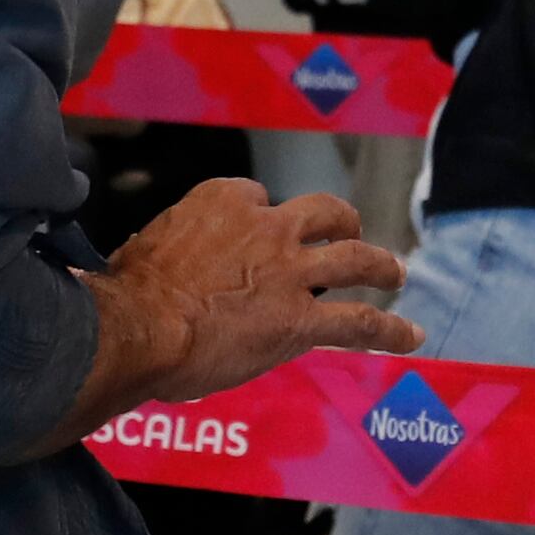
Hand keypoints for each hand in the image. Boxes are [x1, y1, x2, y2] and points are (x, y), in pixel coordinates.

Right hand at [49, 178, 418, 448]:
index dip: (259, 220)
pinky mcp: (301, 318)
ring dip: (380, 265)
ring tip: (394, 273)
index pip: (254, 198)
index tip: (254, 239)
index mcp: (222, 200)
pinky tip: (409, 337)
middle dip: (339, 222)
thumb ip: (164, 250)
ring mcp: (290, 271)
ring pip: (354, 259)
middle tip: (347, 233)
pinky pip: (358, 321)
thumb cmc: (124, 295)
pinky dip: (389, 330)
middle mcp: (266, 225)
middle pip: (320, 212)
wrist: (137, 327)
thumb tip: (149, 269)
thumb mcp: (142, 248)